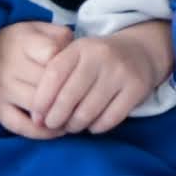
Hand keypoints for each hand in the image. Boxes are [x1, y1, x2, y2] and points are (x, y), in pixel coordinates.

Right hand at [0, 19, 72, 135]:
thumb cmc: (19, 41)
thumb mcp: (38, 28)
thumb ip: (60, 35)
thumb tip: (74, 52)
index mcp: (22, 42)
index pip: (52, 55)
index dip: (69, 65)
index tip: (78, 70)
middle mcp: (9, 66)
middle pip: (48, 85)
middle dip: (69, 94)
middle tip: (87, 100)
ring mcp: (1, 90)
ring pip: (38, 107)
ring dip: (59, 115)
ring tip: (77, 116)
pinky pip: (20, 126)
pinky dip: (41, 132)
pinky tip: (57, 130)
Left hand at [22, 22, 174, 137]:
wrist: (140, 51)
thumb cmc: (97, 60)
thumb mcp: (76, 57)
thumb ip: (55, 80)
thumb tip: (36, 118)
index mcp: (81, 47)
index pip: (54, 75)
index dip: (41, 100)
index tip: (37, 116)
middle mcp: (101, 56)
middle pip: (69, 97)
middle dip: (55, 118)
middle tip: (53, 125)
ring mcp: (120, 72)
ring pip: (87, 112)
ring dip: (75, 125)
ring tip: (72, 125)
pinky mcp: (136, 88)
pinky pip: (109, 119)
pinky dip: (96, 127)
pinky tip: (92, 124)